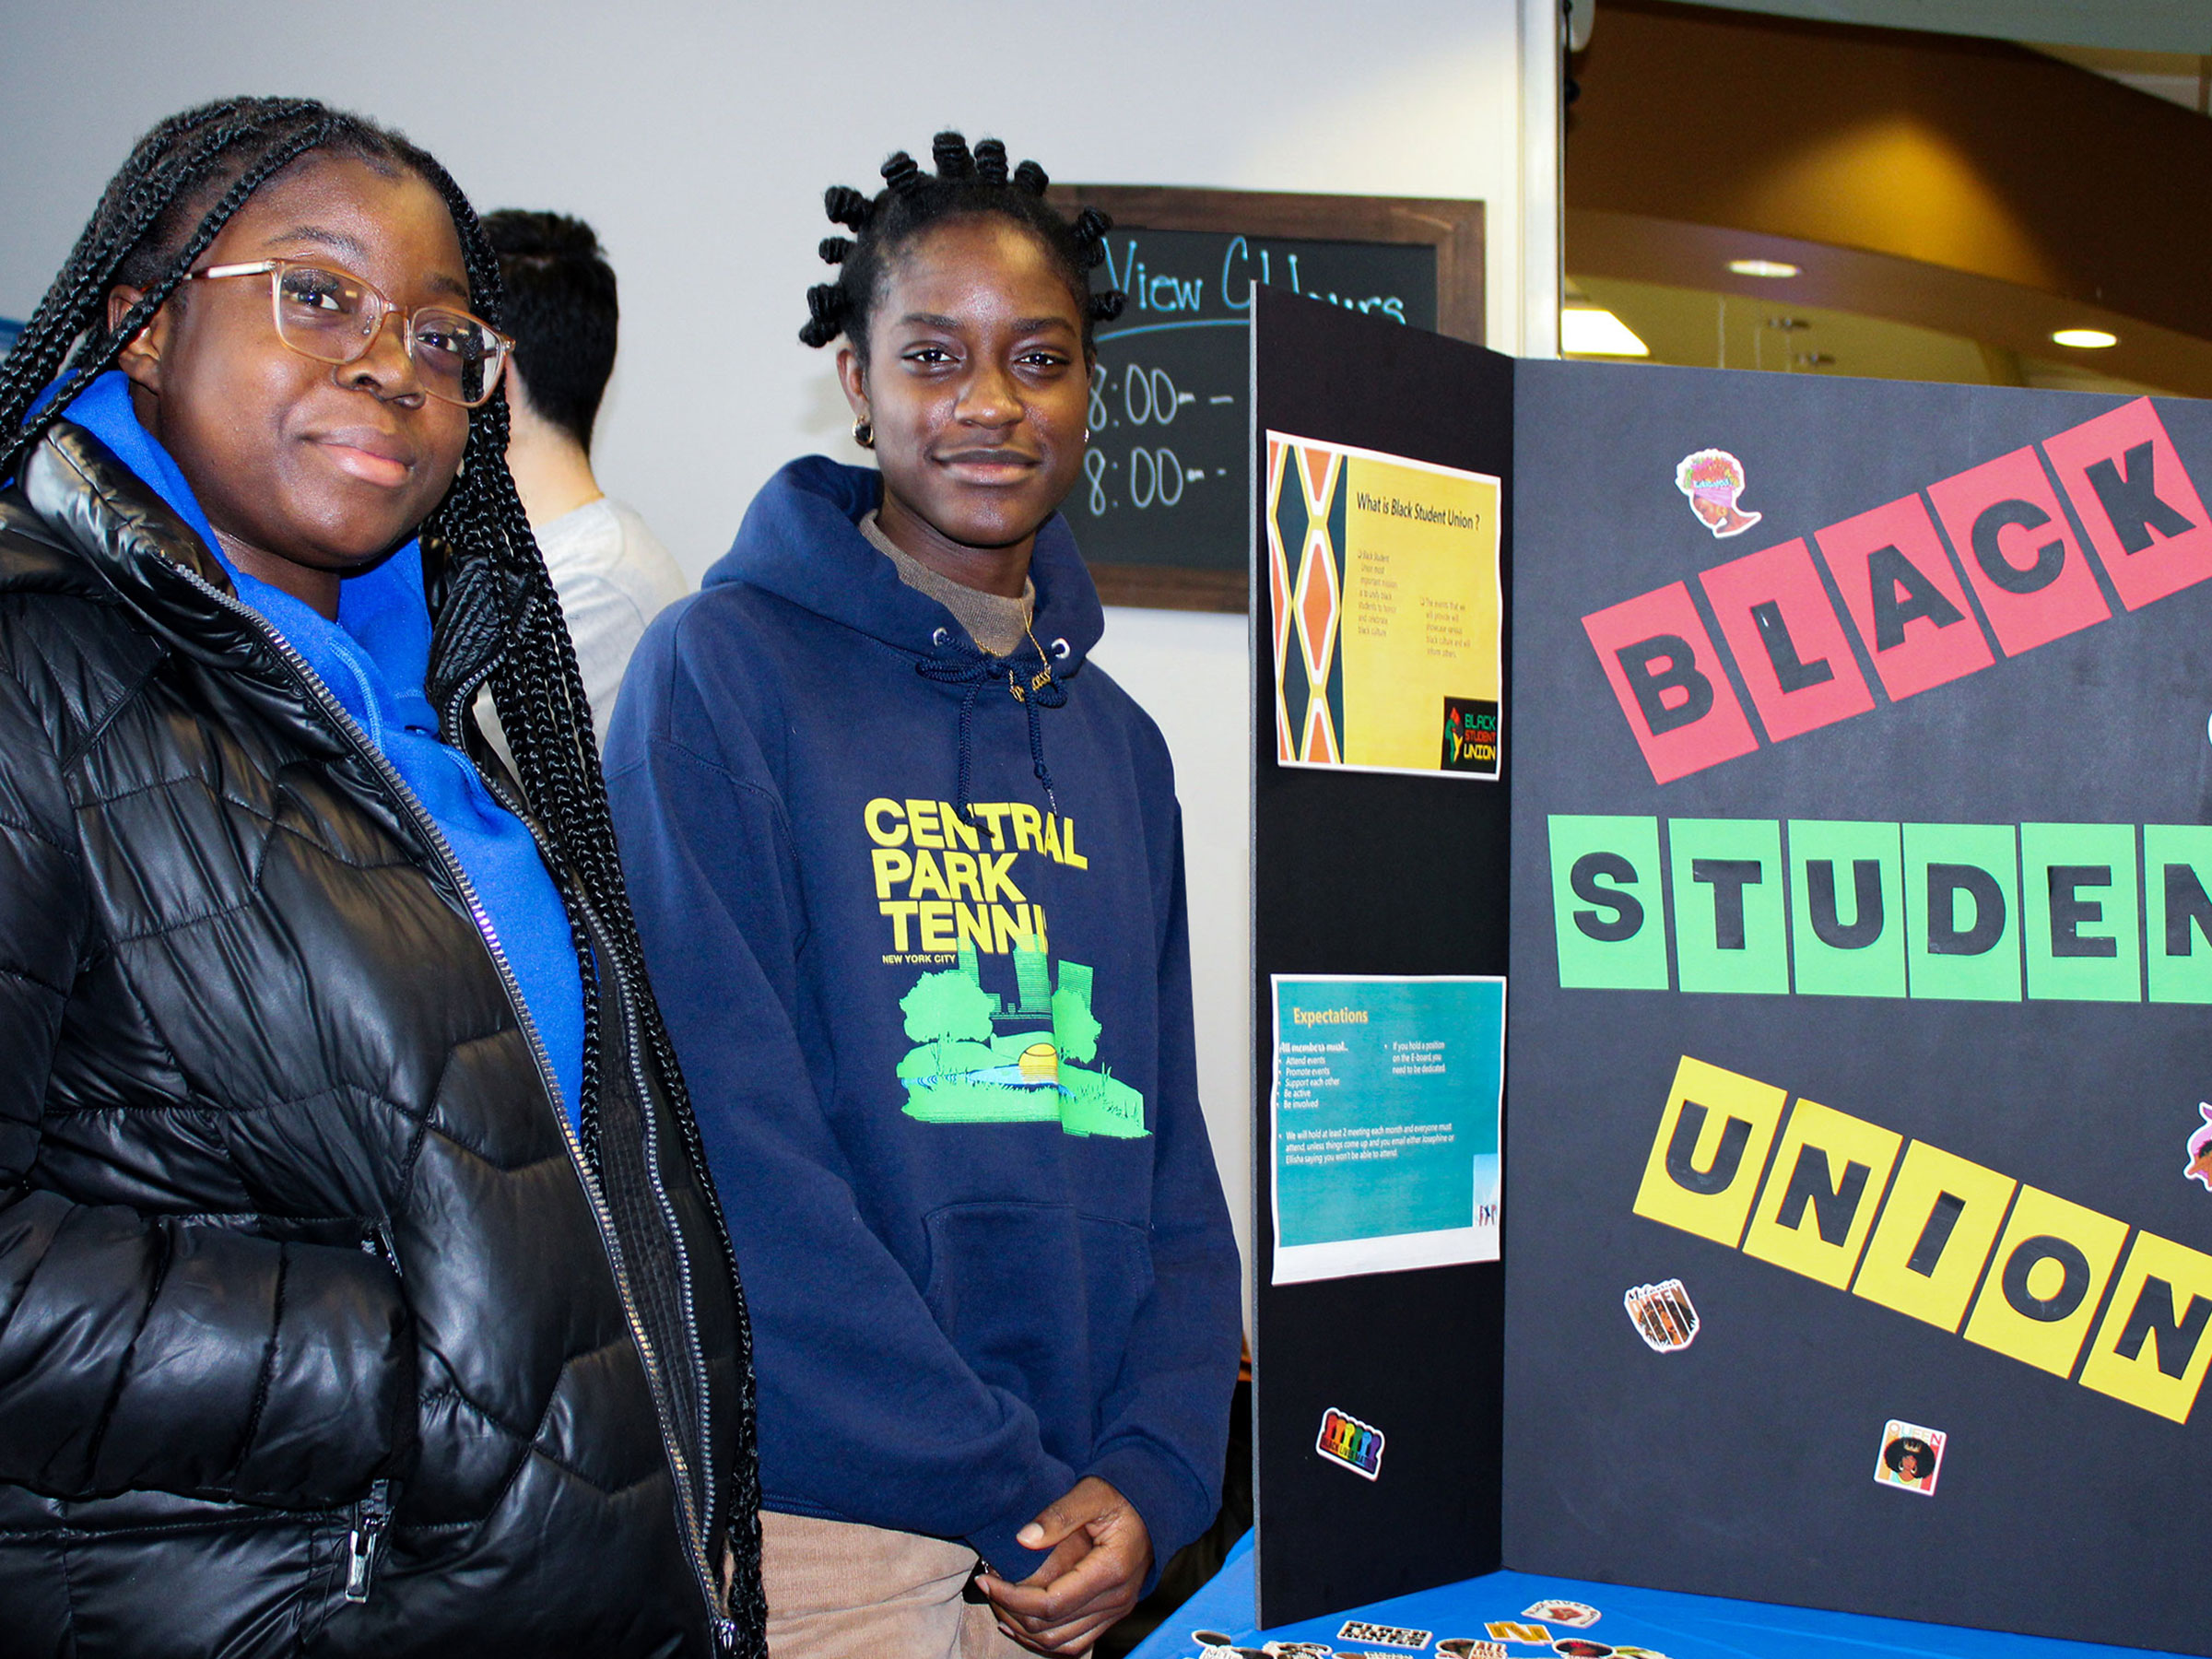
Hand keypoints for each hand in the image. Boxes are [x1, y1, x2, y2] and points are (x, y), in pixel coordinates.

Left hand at [978, 1476, 1152, 1655]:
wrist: (1153, 1507)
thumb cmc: (1122, 1495)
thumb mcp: (1092, 1493)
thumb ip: (1060, 1514)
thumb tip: (1023, 1539)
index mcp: (1111, 1570)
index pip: (1050, 1603)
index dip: (1011, 1596)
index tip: (985, 1579)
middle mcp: (1117, 1599)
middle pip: (1051, 1627)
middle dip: (1011, 1611)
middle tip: (985, 1587)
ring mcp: (1117, 1611)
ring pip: (1060, 1642)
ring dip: (1023, 1629)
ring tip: (998, 1602)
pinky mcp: (1112, 1615)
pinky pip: (1075, 1643)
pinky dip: (1045, 1640)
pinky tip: (1020, 1622)